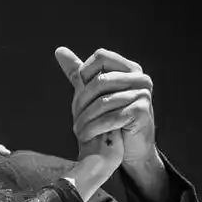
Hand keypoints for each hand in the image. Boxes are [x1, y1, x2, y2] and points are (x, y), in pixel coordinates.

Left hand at [55, 45, 155, 167]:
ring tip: (78, 132)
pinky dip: (94, 129)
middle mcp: (140, 78)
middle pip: (100, 80)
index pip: (100, 57)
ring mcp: (143, 94)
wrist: (130, 151)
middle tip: (75, 122)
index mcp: (130, 68)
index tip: (78, 94)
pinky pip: (110, 117)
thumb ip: (79, 73)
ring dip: (85, 120)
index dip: (84, 74)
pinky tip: (87, 137)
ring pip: (103, 101)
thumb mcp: (94, 94)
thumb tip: (59, 50)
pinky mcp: (141, 112)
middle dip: (81, 103)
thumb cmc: (110, 121)